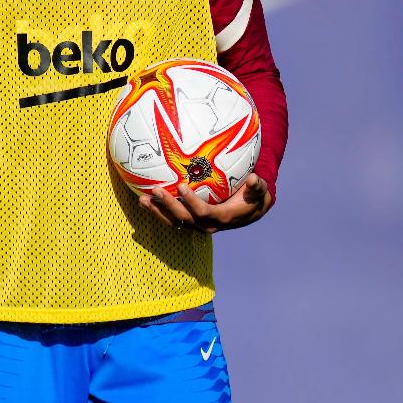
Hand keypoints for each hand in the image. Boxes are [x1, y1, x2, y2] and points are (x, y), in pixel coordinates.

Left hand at [139, 173, 271, 233]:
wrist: (249, 213)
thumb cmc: (253, 199)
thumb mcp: (260, 193)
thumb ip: (257, 187)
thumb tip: (254, 178)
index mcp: (221, 217)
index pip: (203, 212)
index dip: (191, 201)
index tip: (181, 186)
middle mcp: (206, 225)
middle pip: (184, 218)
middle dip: (169, 206)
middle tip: (156, 190)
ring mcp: (196, 225)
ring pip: (174, 222)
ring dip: (157, 211)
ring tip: (141, 199)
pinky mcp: (189, 222)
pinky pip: (171, 219)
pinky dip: (158, 211)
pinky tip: (144, 200)